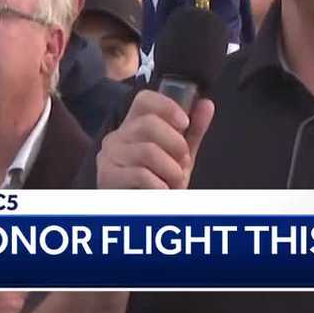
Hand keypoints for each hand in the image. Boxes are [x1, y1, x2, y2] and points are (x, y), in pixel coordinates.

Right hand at [97, 90, 214, 188]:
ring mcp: (110, 156)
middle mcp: (117, 136)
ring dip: (171, 170)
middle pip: (149, 124)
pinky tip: (162, 191)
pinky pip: (141, 175)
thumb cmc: (159, 182)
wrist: (143, 213)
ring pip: (148, 151)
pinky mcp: (107, 177)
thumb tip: (206, 104)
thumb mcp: (179, 155)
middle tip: (182, 163)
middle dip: (176, 145)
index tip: (185, 123)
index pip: (145, 100)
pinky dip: (160, 185)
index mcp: (134, 125)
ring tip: (174, 182)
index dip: (168, 106)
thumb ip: (193, 131)